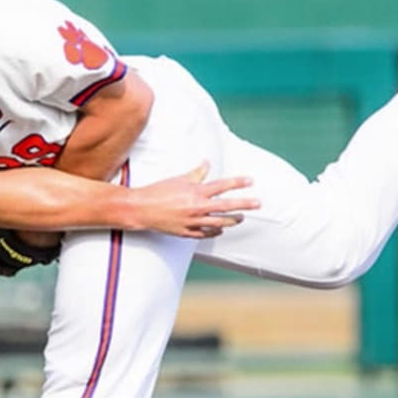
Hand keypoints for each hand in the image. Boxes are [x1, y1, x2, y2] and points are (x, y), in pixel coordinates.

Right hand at [128, 161, 258, 238]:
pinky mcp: (185, 233)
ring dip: (232, 220)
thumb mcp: (178, 179)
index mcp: (195, 192)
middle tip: (258, 203)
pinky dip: (214, 231)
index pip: (222, 186)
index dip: (238, 183)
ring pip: (219, 223)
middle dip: (244, 204)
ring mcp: (192, 222)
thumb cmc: (157, 192)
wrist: (140, 209)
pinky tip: (220, 230)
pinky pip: (205, 234)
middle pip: (226, 207)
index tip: (251, 181)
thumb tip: (207, 163)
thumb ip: (196, 173)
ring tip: (241, 218)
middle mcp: (196, 208)